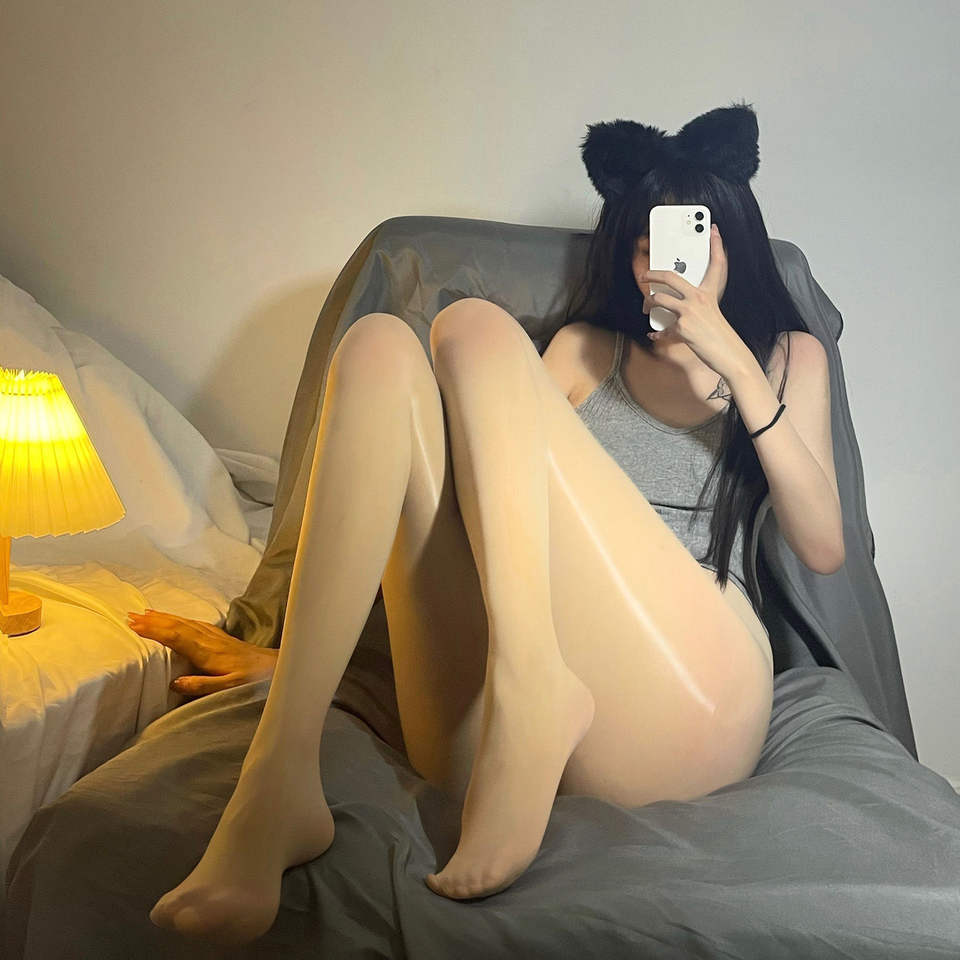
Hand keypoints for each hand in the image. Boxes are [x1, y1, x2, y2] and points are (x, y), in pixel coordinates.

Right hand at [127, 608, 277, 697]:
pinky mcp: (219, 636)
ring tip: (142, 613)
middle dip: (153, 620)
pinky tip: (172, 618)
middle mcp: (208, 639)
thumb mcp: (228, 687)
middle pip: (177, 625)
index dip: (156, 630)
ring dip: (163, 617)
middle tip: (129, 616)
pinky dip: (179, 619)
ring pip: (184, 622)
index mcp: (207, 652)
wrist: (274, 666)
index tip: (135, 625)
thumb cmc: (251, 679)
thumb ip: (202, 685)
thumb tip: (174, 683)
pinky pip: (194, 623)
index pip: (176, 637)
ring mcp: (214, 636)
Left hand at [640, 224, 748, 381]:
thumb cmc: (720, 335)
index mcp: (709, 292)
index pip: (717, 263)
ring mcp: (689, 312)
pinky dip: (657, 334)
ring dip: (649, 303)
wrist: (730, 355)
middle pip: (671, 277)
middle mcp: (699, 298)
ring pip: (659, 299)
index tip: (714, 230)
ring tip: (647, 307)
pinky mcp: (682, 328)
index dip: (717, 245)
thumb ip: (699, 303)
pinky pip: (663, 329)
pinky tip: (653, 335)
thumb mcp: (713, 313)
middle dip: (652, 274)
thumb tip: (682, 305)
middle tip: (644, 275)